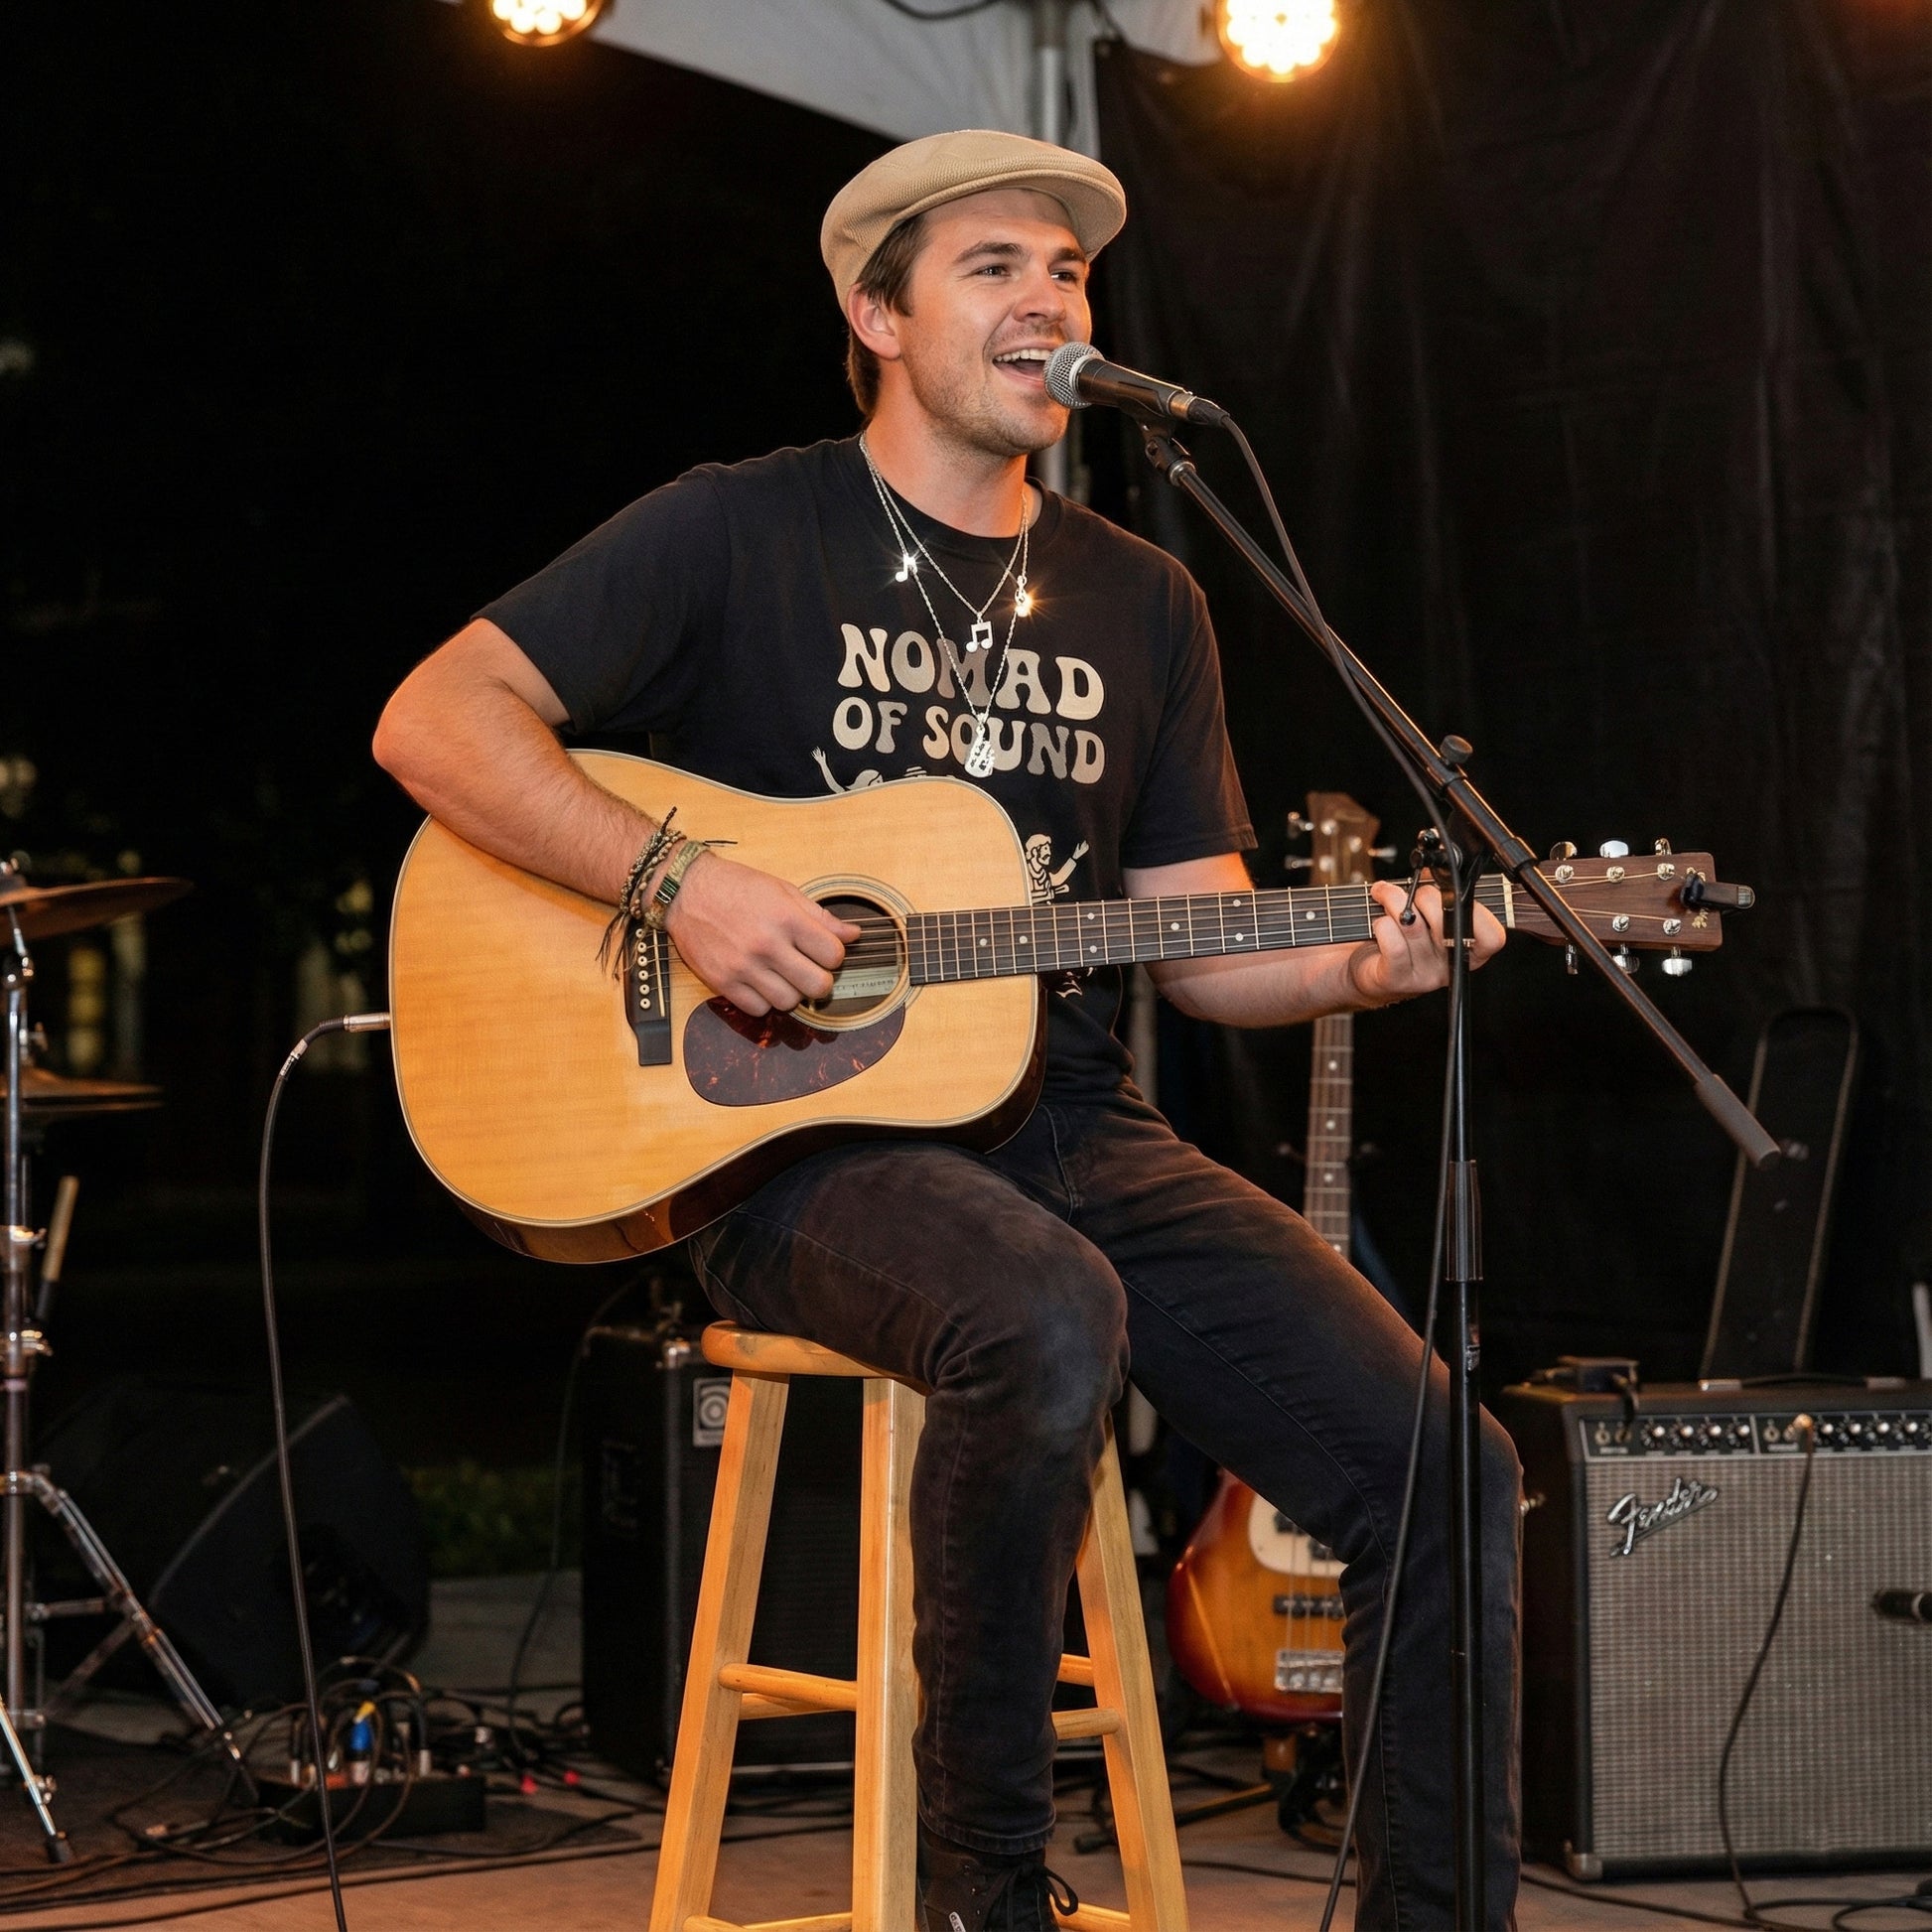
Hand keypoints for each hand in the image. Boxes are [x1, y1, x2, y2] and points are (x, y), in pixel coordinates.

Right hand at [664, 852, 861, 1014]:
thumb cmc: (737, 887)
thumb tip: (854, 935)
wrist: (685, 891)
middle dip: (820, 981)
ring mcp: (743, 966)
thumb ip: (820, 917)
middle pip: (817, 986)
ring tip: (783, 975)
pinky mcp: (722, 982)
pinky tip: (761, 982)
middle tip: (810, 971)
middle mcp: (766, 944)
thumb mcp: (783, 891)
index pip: (833, 955)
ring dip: (792, 992)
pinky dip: (764, 1001)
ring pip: (789, 1002)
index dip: (834, 956)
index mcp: (786, 918)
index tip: (824, 952)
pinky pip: (758, 1009)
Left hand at [1346, 880, 1504, 1006]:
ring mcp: (1425, 976)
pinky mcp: (1397, 979)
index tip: (1455, 894)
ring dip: (1393, 901)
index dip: (1479, 913)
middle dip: (1425, 895)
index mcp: (1468, 949)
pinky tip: (1378, 921)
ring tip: (1385, 897)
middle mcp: (1450, 965)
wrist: (1369, 968)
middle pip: (1448, 921)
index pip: (1493, 938)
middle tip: (1412, 894)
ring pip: (1413, 925)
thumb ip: (1437, 892)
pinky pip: (1392, 942)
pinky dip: (1381, 923)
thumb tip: (1431, 871)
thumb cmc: (1402, 934)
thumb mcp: (1426, 911)